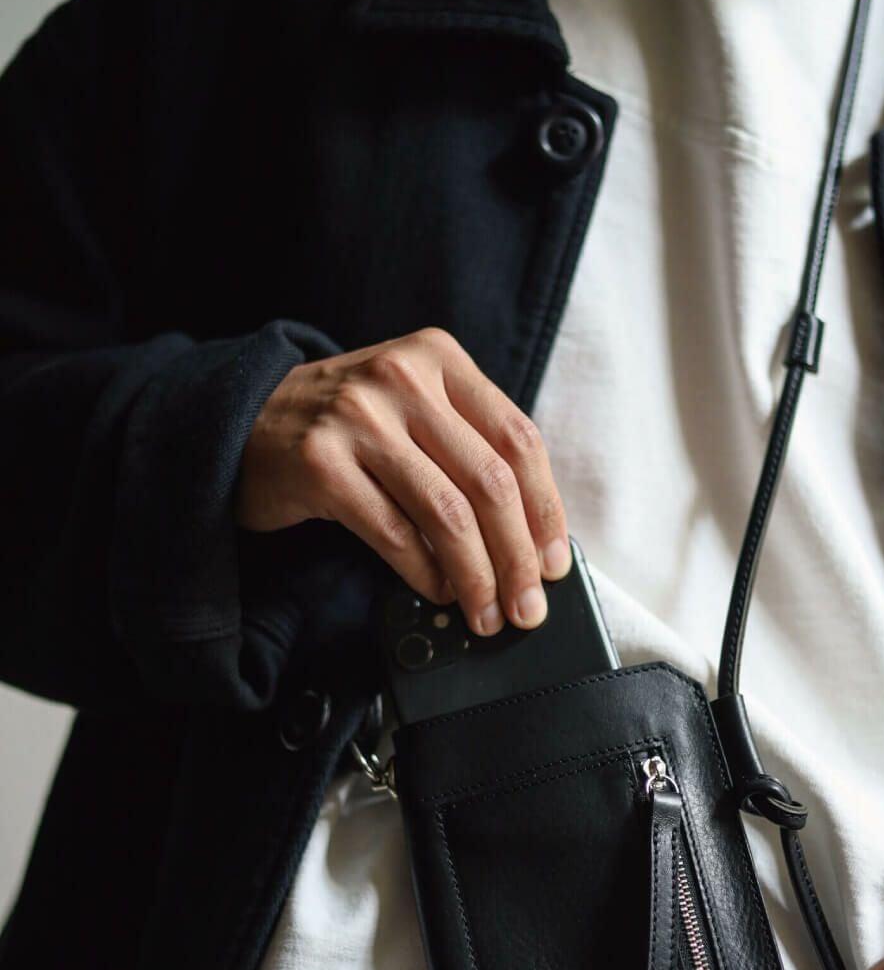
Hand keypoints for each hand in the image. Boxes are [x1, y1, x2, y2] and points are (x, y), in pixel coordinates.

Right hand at [234, 326, 571, 636]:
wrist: (243, 421)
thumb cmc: (344, 427)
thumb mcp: (411, 407)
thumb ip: (468, 448)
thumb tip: (533, 537)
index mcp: (438, 357)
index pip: (518, 439)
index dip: (546, 509)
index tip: (554, 561)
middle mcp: (402, 377)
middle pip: (490, 480)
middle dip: (518, 557)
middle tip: (528, 606)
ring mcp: (357, 417)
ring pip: (448, 512)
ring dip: (477, 576)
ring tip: (486, 612)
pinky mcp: (320, 462)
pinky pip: (394, 533)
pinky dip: (425, 572)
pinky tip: (439, 589)